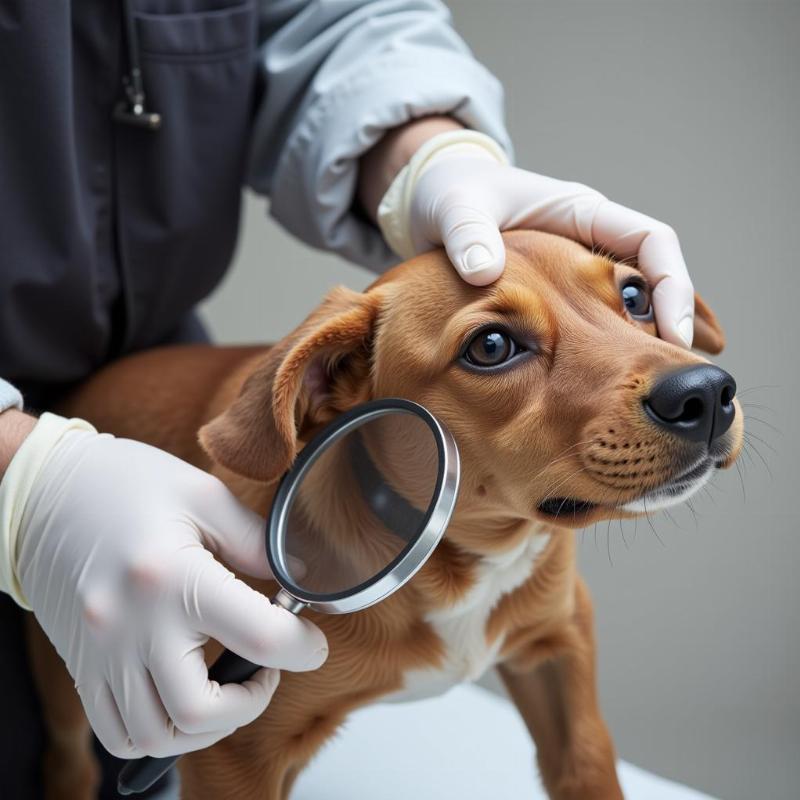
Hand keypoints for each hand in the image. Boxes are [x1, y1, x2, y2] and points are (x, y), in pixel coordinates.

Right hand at [10, 415, 327, 757]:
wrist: (45, 492)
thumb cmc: (128, 484)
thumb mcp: (203, 496)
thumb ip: (256, 543)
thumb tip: (300, 577)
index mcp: (172, 575)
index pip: (258, 636)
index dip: (303, 647)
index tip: (313, 643)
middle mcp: (131, 626)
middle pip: (200, 712)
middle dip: (253, 701)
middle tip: (267, 667)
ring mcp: (100, 654)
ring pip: (157, 736)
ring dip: (208, 725)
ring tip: (228, 683)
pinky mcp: (82, 667)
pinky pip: (119, 733)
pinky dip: (161, 731)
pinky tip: (183, 694)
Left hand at [373, 127, 694, 348]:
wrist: (434, 200)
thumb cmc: (451, 194)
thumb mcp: (455, 208)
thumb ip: (468, 235)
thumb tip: (483, 271)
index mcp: (579, 210)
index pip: (651, 241)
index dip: (669, 286)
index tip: (668, 335)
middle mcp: (590, 240)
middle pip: (653, 282)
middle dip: (672, 325)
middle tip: (673, 378)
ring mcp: (577, 268)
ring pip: (633, 305)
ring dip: (652, 341)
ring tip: (668, 388)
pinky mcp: (559, 292)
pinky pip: (602, 318)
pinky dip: (620, 346)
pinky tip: (629, 380)